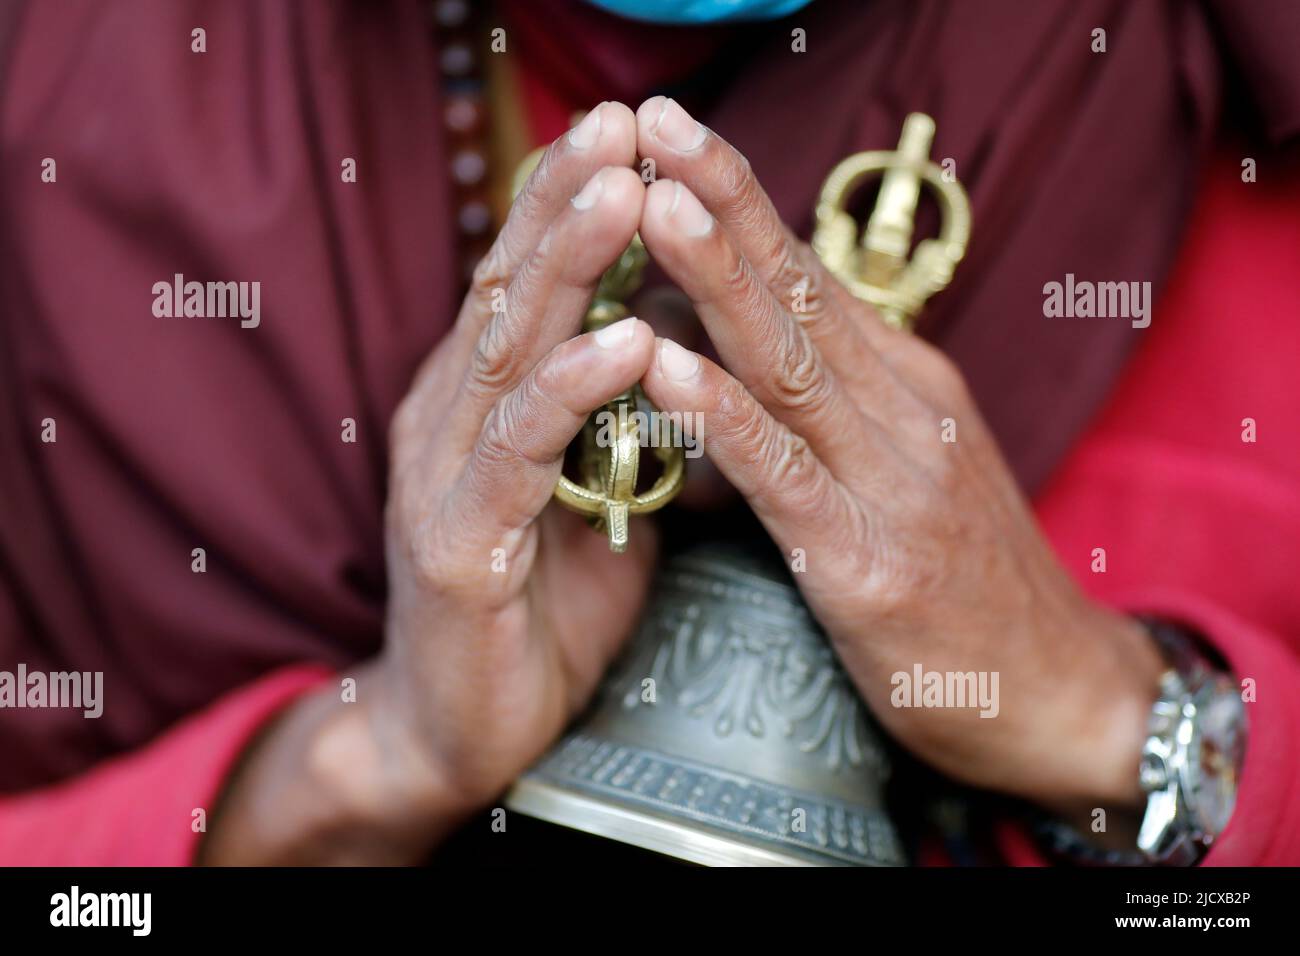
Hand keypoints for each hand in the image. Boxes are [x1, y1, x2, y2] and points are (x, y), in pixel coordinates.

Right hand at [203, 104, 656, 862]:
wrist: (460, 727)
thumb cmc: (537, 609)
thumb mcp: (592, 496)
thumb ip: (622, 425)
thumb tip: (684, 358)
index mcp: (483, 401)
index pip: (526, 280)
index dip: (569, 201)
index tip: (624, 128)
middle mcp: (450, 418)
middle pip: (511, 290)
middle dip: (567, 202)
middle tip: (619, 124)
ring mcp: (442, 475)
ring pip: (510, 351)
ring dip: (568, 270)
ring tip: (626, 197)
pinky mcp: (455, 542)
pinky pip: (519, 455)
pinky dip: (570, 394)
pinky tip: (621, 347)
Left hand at [632, 97, 1163, 816]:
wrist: (1055, 692)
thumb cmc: (960, 579)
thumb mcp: (901, 469)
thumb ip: (821, 407)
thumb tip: (714, 346)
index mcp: (905, 384)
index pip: (809, 274)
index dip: (741, 200)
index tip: (676, 132)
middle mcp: (903, 412)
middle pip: (798, 293)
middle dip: (723, 202)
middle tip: (658, 122)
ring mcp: (891, 483)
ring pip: (789, 364)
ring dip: (718, 278)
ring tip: (654, 204)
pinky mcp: (868, 564)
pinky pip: (785, 476)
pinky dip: (724, 416)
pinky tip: (667, 366)